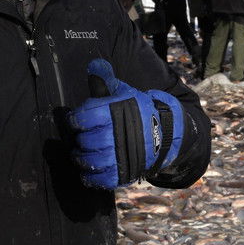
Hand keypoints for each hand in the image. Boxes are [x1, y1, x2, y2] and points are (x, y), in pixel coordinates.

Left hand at [68, 58, 183, 189]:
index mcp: (116, 111)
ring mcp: (123, 154)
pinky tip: (88, 174)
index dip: (75, 120)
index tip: (75, 121)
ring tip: (81, 155)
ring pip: (93, 160)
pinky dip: (92, 179)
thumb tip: (94, 64)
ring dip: (82, 159)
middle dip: (80, 140)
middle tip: (81, 139)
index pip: (84, 116)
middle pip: (87, 140)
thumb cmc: (140, 111)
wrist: (168, 132)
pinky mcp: (127, 171)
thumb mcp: (126, 93)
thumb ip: (107, 81)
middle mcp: (119, 132)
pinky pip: (104, 179)